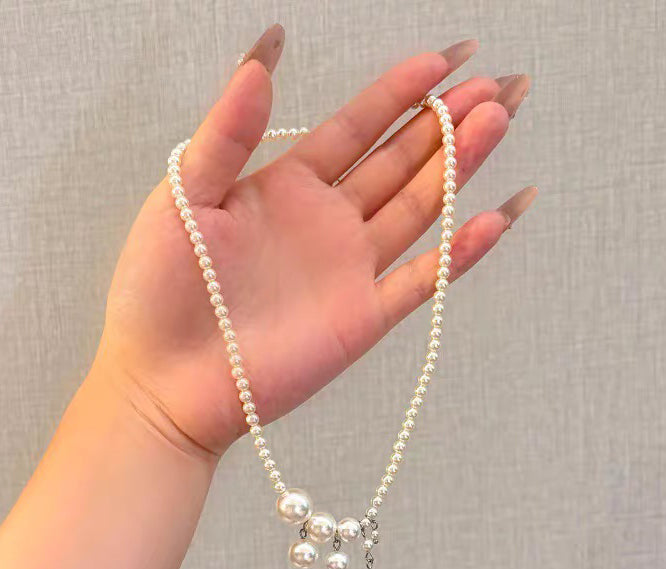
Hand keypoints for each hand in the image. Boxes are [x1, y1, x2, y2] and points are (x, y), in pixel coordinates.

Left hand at [96, 24, 534, 458]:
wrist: (164, 381)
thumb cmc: (160, 290)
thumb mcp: (184, 194)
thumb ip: (228, 131)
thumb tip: (263, 57)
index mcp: (286, 187)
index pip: (356, 128)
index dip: (398, 93)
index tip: (442, 59)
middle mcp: (327, 223)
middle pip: (399, 161)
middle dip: (446, 122)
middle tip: (494, 83)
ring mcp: (349, 271)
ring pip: (418, 209)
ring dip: (457, 167)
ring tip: (498, 120)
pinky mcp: (362, 319)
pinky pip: (422, 280)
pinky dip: (459, 252)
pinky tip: (493, 216)